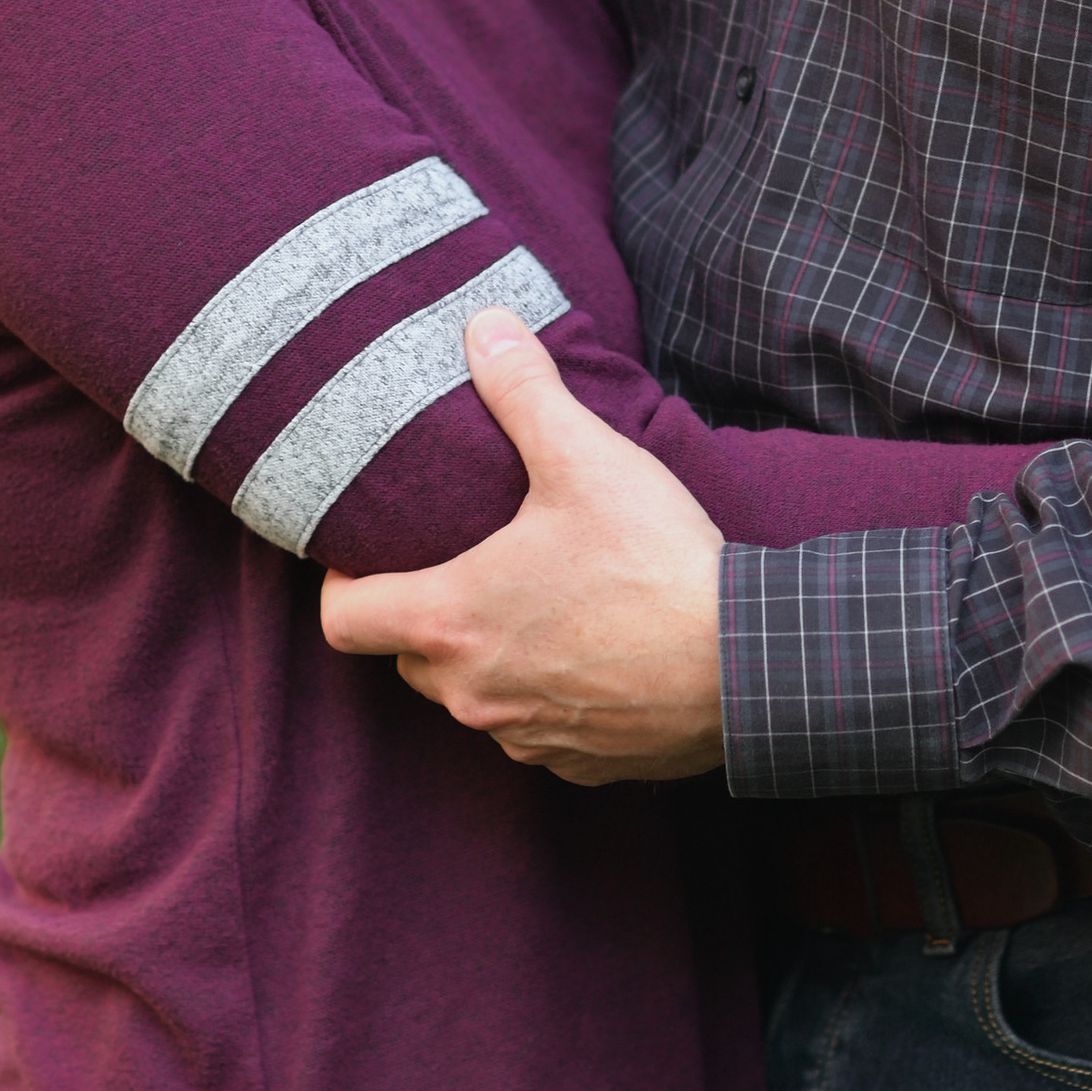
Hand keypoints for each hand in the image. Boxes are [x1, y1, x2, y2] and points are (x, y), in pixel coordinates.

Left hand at [320, 309, 726, 782]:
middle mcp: (474, 693)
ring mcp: (527, 737)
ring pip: (475, 699)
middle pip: (408, 660)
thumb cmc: (656, 562)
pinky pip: (537, 731)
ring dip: (489, 659)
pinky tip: (593, 652)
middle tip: (461, 565)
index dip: (342, 586)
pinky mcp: (581, 765)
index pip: (344, 621)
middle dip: (423, 616)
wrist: (749, 662)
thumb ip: (524, 389)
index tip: (364, 558)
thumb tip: (485, 325)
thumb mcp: (586, 458)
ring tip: (534, 604)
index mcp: (452, 619)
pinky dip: (548, 697)